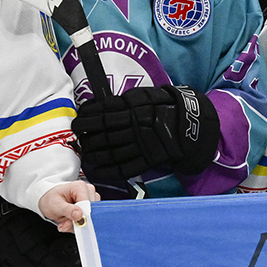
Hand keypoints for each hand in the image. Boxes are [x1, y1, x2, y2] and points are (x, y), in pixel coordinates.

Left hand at [38, 181, 99, 231]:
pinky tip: (72, 220)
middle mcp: (88, 191)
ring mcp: (91, 198)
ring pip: (92, 216)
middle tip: (66, 222)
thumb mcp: (56, 206)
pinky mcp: (92, 206)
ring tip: (68, 220)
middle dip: (79, 221)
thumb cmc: (52, 200)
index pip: (87, 204)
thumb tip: (79, 215)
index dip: (82, 216)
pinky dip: (80, 223)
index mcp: (80, 187)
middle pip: (90, 211)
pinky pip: (90, 218)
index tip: (73, 223)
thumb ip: (67, 211)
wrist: (50, 200)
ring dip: (79, 223)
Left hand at [73, 84, 221, 180]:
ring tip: (84, 153)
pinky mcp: (147, 160)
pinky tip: (97, 169)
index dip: (87, 118)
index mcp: (133, 109)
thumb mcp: (144, 96)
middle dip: (86, 136)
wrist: (189, 124)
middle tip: (77, 136)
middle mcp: (134, 127)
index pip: (102, 114)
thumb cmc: (165, 106)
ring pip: (110, 151)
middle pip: (103, 133)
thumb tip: (98, 105)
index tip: (77, 120)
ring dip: (94, 153)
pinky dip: (108, 170)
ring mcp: (140, 145)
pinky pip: (124, 167)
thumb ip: (123, 102)